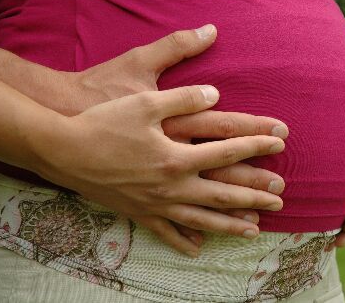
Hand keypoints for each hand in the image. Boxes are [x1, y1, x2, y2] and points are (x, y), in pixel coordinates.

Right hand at [34, 85, 285, 257]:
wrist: (62, 150)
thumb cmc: (103, 122)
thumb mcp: (145, 102)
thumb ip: (184, 98)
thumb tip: (216, 95)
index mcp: (177, 156)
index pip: (228, 151)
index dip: (257, 144)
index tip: (281, 143)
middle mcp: (172, 185)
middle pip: (224, 193)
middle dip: (256, 194)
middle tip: (281, 197)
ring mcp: (156, 204)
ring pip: (203, 219)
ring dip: (231, 224)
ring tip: (255, 230)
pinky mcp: (139, 213)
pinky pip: (167, 232)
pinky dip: (185, 241)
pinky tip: (199, 249)